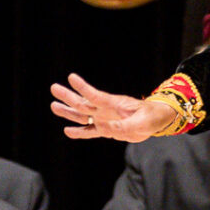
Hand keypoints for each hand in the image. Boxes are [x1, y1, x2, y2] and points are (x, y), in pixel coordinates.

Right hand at [52, 75, 177, 142]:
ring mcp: (104, 118)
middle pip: (84, 103)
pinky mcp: (107, 129)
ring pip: (83, 115)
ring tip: (53, 106)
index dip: (83, 87)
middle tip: (54, 88)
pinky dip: (79, 131)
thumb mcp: (140, 124)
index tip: (71, 77)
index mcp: (114, 104)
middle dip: (69, 96)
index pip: (95, 95)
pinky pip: (90, 130)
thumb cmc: (151, 118)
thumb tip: (102, 128)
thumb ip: (122, 127)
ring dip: (69, 112)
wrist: (156, 121)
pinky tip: (67, 131)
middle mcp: (106, 110)